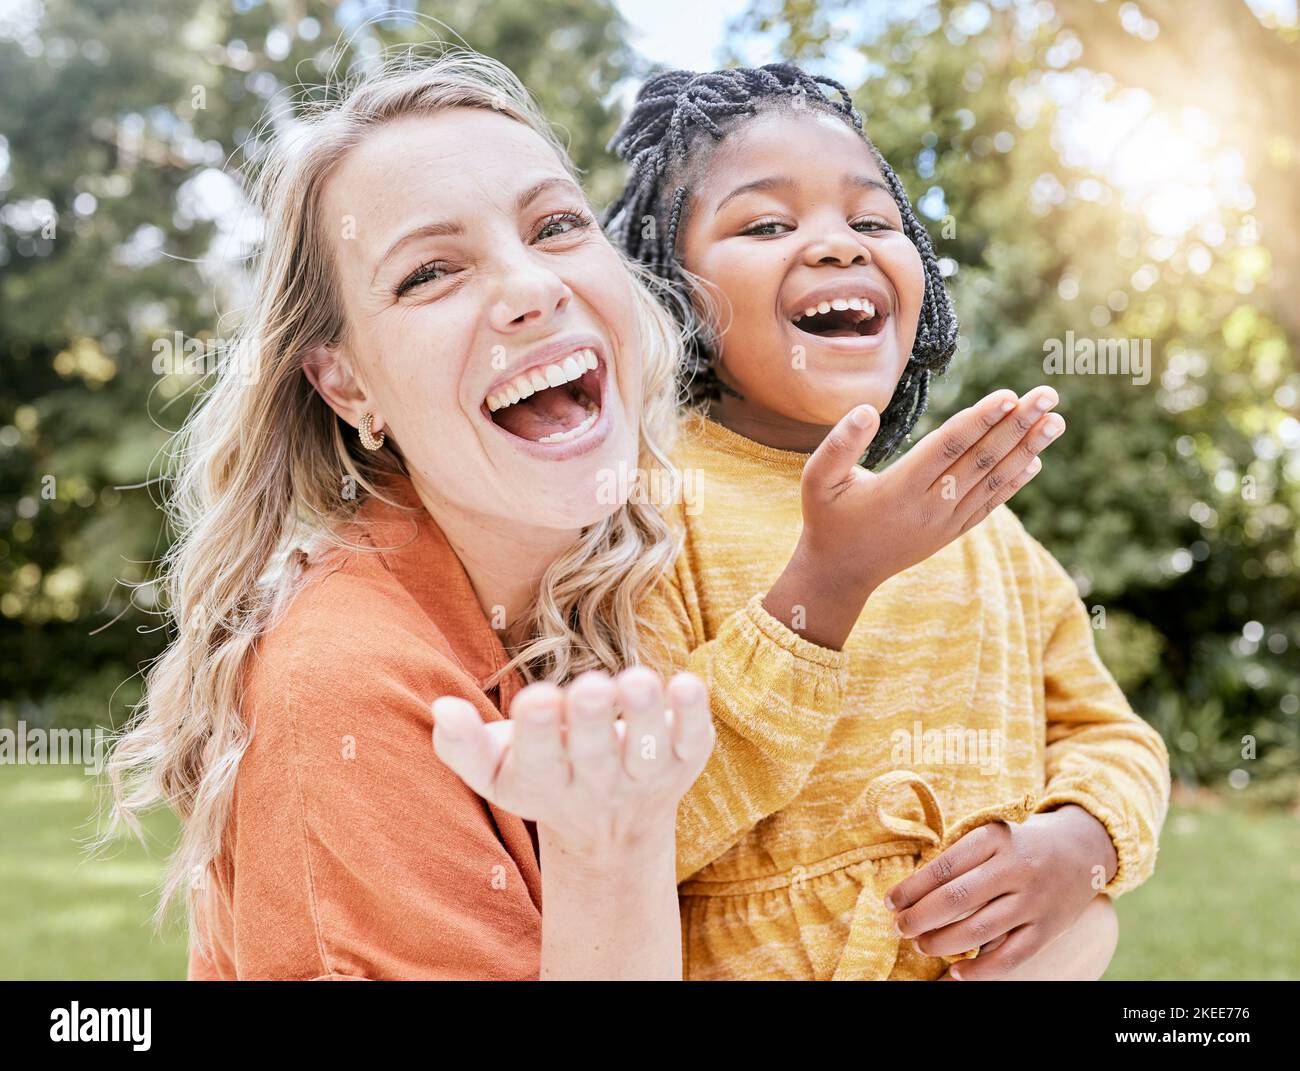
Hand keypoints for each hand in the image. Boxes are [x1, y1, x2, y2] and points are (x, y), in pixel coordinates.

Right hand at [431, 667, 714, 855]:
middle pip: (596, 756)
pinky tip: (686, 683)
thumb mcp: (495, 770)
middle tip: (590, 686)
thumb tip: (442, 707)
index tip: (537, 698)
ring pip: (648, 750)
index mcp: (545, 783)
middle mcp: (598, 785)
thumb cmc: (542, 774)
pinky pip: (692, 740)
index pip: (539, 761)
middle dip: (593, 721)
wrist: (610, 831)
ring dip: (645, 715)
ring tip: (637, 680)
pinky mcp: (684, 759)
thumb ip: (462, 744)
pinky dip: (693, 715)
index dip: (539, 731)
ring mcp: (645, 775)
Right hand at [764, 385, 1064, 647]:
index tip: (1010, 395)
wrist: (840, 573)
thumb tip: (867, 409)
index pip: (948, 447)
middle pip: (981, 459)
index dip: (980, 420)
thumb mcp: (818, 480)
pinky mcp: (950, 532)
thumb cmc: (827, 519)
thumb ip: (839, 444)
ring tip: (1056, 421)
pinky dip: (1013, 482)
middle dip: (1017, 425)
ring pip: (992, 481)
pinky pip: (989, 504)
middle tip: (1049, 395)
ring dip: (1026, 449)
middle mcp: (930, 507)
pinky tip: (1035, 460)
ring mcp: (945, 522)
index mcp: (900, 490)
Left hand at [885, 804, 1118, 980]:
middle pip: (955, 900)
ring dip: (942, 944)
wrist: (1081, 851)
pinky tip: (957, 973)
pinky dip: (980, 970)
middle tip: (901, 927)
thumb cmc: (1019, 844)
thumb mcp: (990, 836)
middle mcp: (1014, 868)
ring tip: (922, 945)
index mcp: (993, 838)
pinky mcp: (1047, 928)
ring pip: (978, 931)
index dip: (911, 889)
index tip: (890, 902)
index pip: (942, 867)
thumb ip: (959, 860)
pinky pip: (1009, 957)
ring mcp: (1033, 900)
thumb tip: (911, 896)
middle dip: (919, 918)